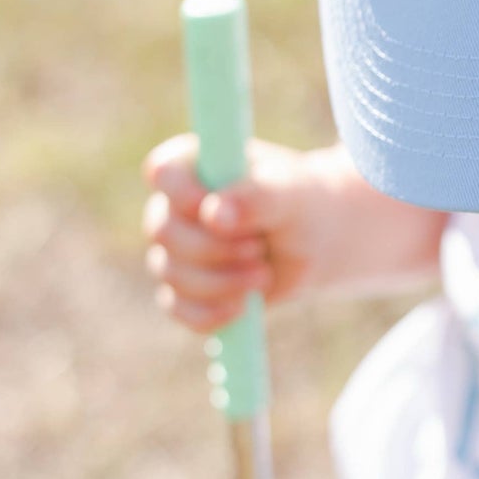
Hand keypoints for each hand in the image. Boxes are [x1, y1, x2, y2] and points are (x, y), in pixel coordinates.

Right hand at [142, 135, 340, 331]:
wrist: (316, 243)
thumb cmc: (301, 203)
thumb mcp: (290, 193)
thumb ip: (256, 196)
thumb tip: (214, 215)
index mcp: (194, 164)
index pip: (162, 172)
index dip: (185, 196)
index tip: (217, 210)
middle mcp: (175, 205)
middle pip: (164, 232)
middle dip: (215, 248)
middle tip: (259, 248)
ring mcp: (176, 249)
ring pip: (172, 274)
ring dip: (221, 282)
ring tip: (264, 273)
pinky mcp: (186, 289)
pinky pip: (179, 308)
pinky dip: (209, 313)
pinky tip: (242, 308)